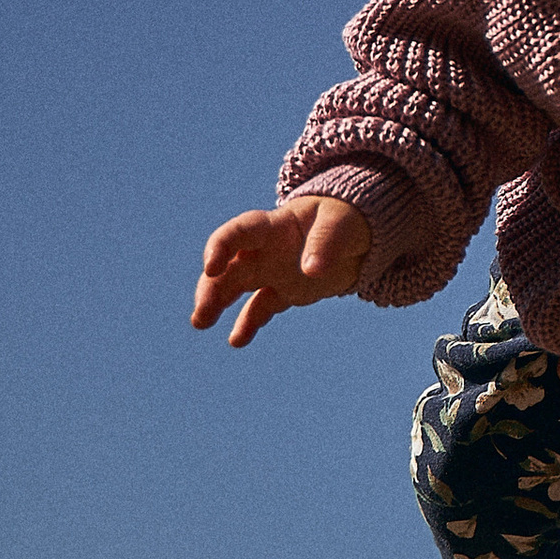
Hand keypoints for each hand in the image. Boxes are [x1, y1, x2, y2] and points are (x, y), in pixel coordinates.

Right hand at [192, 196, 370, 347]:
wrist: (359, 233)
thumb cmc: (347, 218)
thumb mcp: (342, 222)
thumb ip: (326, 241)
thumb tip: (310, 269)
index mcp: (275, 226)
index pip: (240, 232)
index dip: (220, 246)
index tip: (210, 267)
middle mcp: (265, 249)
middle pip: (229, 266)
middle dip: (210, 286)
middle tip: (202, 311)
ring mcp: (272, 271)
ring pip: (236, 287)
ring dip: (216, 303)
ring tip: (201, 323)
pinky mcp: (284, 292)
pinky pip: (260, 308)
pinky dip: (248, 324)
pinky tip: (237, 340)